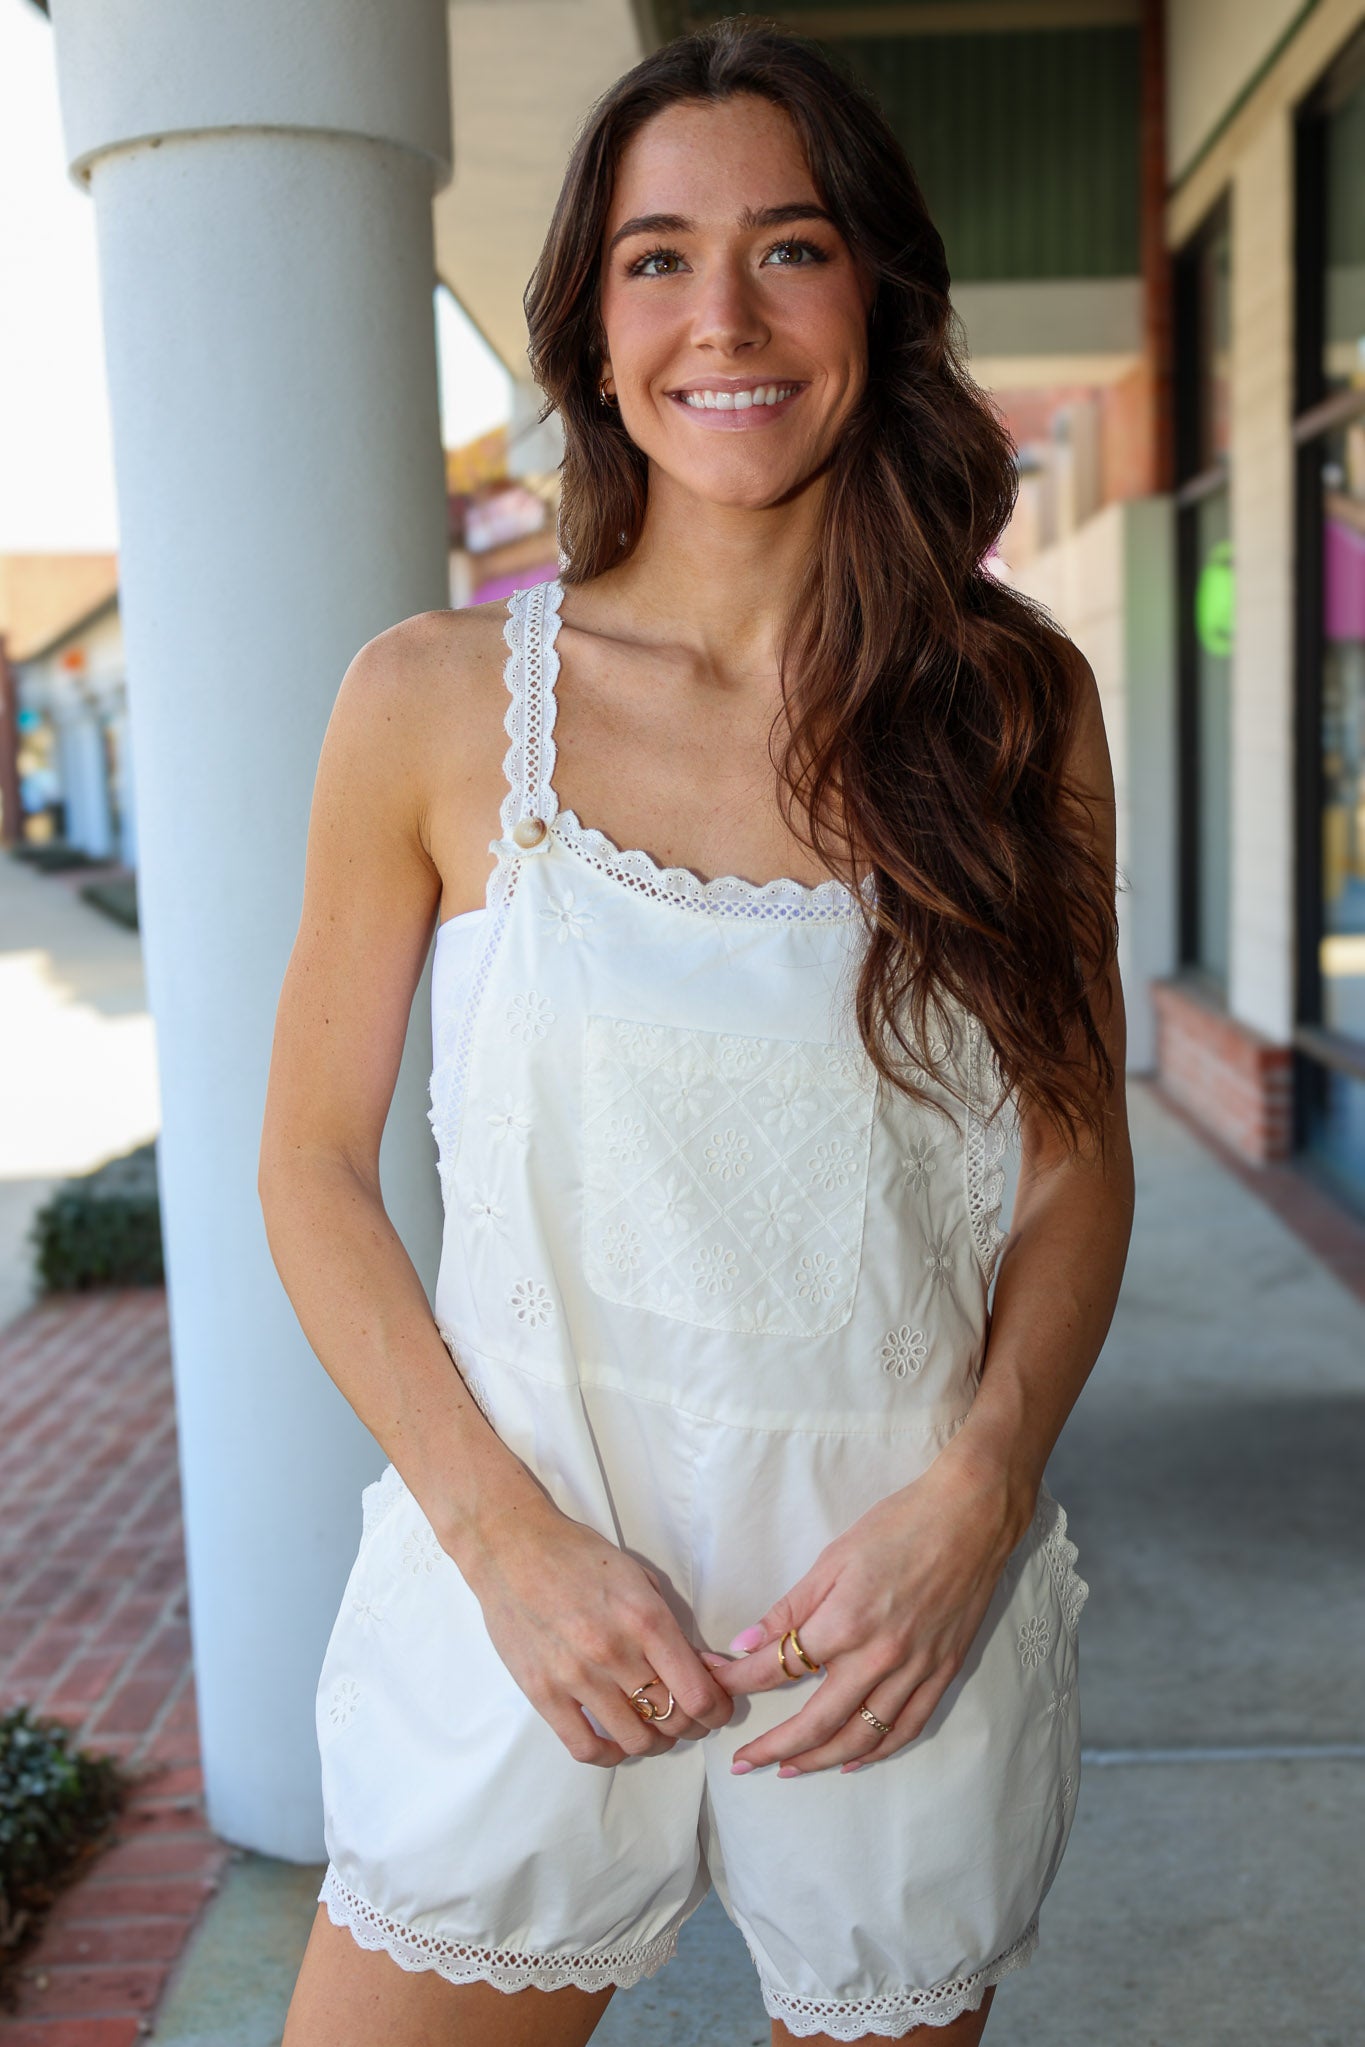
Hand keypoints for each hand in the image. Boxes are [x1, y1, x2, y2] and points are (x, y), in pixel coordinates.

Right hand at [461, 1498, 733, 1766]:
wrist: (512, 1548)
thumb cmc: (579, 1556)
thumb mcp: (638, 1577)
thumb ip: (668, 1624)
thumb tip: (700, 1666)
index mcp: (645, 1619)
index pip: (698, 1692)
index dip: (717, 1712)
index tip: (716, 1711)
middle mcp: (615, 1652)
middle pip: (672, 1719)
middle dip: (691, 1726)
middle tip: (688, 1720)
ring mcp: (576, 1676)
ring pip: (636, 1740)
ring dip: (655, 1743)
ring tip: (654, 1731)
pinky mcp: (542, 1693)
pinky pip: (584, 1747)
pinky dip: (609, 1754)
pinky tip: (615, 1742)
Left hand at [702, 1447, 1026, 1775]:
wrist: (970, 1518)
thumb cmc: (898, 1526)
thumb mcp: (833, 1558)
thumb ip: (790, 1607)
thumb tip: (745, 1643)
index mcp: (845, 1623)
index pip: (778, 1668)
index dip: (738, 1681)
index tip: (714, 1684)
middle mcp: (879, 1657)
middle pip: (816, 1721)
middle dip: (772, 1747)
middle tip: (742, 1762)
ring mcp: (915, 1670)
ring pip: (861, 1736)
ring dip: (819, 1759)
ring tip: (788, 1768)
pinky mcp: (943, 1674)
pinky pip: (906, 1727)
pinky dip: (877, 1751)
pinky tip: (852, 1759)